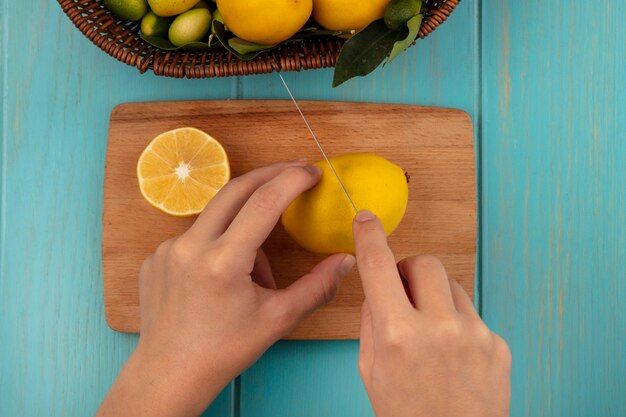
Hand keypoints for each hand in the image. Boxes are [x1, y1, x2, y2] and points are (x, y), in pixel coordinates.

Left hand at [97, 160, 355, 416]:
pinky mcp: (156, 255)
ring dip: (244, 226)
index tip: (312, 172)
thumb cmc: (225, 350)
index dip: (292, 180)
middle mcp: (190, 246)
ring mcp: (167, 249)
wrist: (170, 373)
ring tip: (255, 271)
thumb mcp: (278, 319)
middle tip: (297, 172)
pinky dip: (218, 244)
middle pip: (237, 190)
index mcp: (223, 262)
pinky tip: (221, 278)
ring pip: (217, 217)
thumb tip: (346, 260)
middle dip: (270, 175)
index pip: (264, 202)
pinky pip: (196, 235)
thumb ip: (317, 287)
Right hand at [353, 210, 510, 416]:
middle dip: (408, 271)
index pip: (378, 267)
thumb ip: (372, 324)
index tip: (366, 220)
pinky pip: (473, 314)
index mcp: (398, 335)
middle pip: (424, 263)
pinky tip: (453, 355)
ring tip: (431, 334)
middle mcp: (438, 328)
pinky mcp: (497, 344)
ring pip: (451, 286)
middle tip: (403, 293)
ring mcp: (474, 335)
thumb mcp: (372, 372)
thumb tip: (377, 290)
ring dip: (435, 297)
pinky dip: (458, 325)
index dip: (369, 237)